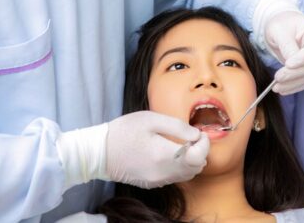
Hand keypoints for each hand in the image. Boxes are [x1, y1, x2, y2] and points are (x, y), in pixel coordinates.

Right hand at [56, 111, 209, 190]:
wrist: (98, 152)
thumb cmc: (124, 131)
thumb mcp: (151, 119)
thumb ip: (177, 127)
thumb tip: (196, 135)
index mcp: (164, 155)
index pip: (199, 157)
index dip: (204, 144)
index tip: (199, 133)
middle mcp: (163, 172)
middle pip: (196, 168)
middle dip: (200, 151)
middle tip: (191, 136)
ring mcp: (157, 181)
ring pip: (187, 174)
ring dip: (191, 160)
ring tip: (180, 143)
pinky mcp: (152, 184)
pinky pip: (175, 177)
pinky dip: (179, 166)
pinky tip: (169, 153)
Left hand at [264, 11, 303, 94]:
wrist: (284, 27)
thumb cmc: (282, 24)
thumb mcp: (279, 30)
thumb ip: (287, 46)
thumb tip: (290, 65)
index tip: (288, 64)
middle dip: (295, 73)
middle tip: (278, 78)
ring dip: (293, 83)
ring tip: (277, 87)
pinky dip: (295, 86)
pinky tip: (283, 89)